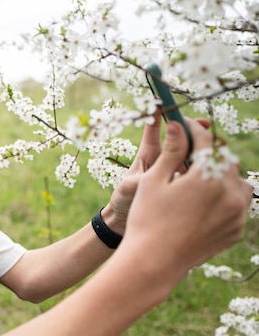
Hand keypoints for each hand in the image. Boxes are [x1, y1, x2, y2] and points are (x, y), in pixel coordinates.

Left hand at [106, 114, 210, 233]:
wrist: (127, 222)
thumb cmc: (123, 200)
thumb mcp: (129, 187)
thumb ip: (140, 179)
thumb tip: (153, 174)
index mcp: (148, 154)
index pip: (154, 130)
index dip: (160, 115)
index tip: (164, 102)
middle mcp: (165, 161)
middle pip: (183, 140)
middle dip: (194, 130)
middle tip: (204, 125)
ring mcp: (177, 173)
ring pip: (194, 156)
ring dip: (202, 150)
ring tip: (210, 147)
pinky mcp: (185, 186)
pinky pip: (197, 175)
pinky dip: (204, 171)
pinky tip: (208, 170)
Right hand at [123, 119, 252, 277]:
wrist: (153, 261)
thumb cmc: (147, 218)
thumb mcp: (153, 180)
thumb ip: (172, 150)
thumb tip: (178, 125)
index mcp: (208, 179)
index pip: (205, 142)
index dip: (192, 129)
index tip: (182, 124)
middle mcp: (229, 195)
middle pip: (226, 160)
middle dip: (208, 152)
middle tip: (189, 150)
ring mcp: (236, 215)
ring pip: (238, 183)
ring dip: (222, 175)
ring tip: (200, 177)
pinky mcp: (235, 230)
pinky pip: (238, 205)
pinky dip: (225, 198)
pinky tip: (204, 201)